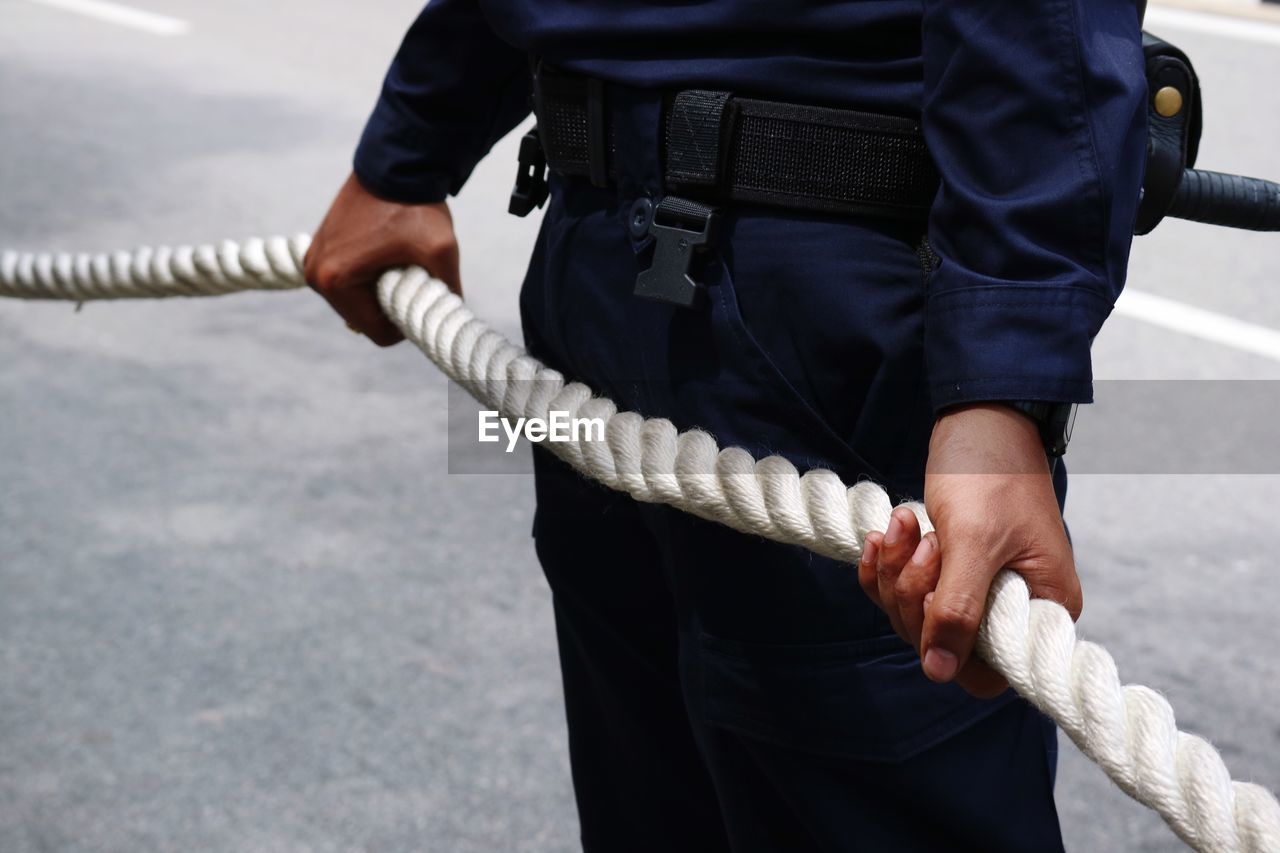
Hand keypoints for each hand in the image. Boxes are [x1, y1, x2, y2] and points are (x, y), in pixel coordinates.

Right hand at [304, 172, 461, 345]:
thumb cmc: (415, 206)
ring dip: (380, 289)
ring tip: (397, 258)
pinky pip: (349, 279)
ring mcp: (312, 260)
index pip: (379, 334)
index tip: (422, 295)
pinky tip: (385, 251)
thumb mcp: (441, 252)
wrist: (396, 163)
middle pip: (365, 319)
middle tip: (411, 272)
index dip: (408, 323)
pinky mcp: (319, 247)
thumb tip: (450, 316)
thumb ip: (447, 291)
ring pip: (357, 300)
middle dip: (391, 304)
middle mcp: (315, 274)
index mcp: (335, 280)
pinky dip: (369, 274)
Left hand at [856, 403, 1082, 697]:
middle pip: (941, 644)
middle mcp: (1012, 609)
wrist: (980, 421)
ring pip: (915, 617)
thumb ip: (957, 609)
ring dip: (896, 574)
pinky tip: (883, 535)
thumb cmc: (990, 474)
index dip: (947, 645)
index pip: (986, 671)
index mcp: (1042, 608)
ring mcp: (978, 590)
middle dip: (912, 596)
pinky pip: (902, 592)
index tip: (934, 596)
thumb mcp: (972, 541)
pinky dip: (886, 566)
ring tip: (903, 524)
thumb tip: (939, 672)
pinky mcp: (948, 570)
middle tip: (921, 542)